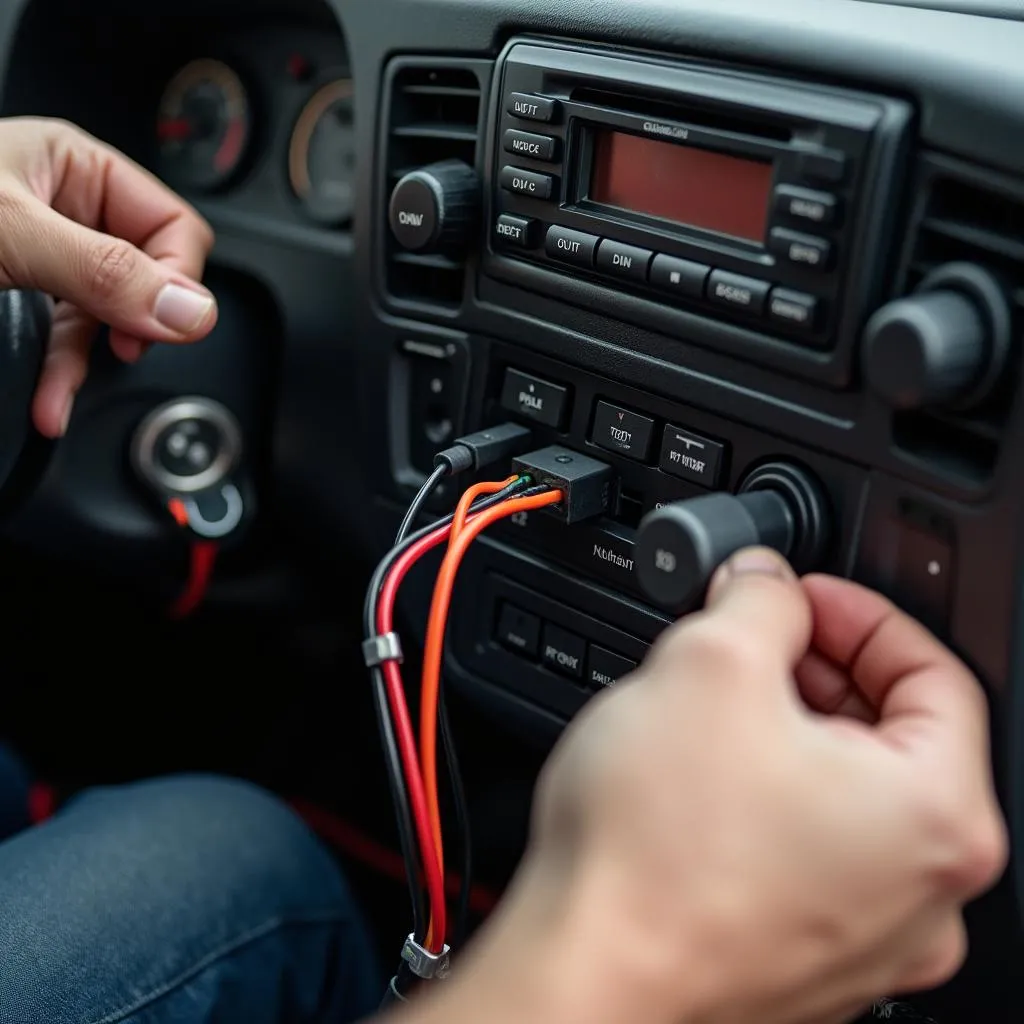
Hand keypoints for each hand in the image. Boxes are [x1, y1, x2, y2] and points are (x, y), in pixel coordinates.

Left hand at [0, 117, 216, 437]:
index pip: (174, 226)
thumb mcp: (9, 236)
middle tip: (119, 346)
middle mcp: (70, 211)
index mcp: (77, 169)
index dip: (176, 277)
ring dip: (86, 363)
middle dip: (130, 324)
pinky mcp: (24, 299)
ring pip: (108, 319)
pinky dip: (61, 375)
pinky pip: (68, 340)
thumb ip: (102, 271)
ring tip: (60, 391)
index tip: (162, 320)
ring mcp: (49, 258)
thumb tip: (190, 308)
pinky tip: (49, 397)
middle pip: (146, 277)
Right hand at [417, 550, 1006, 1023]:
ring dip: (791, 733)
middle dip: (819, 670)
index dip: (860, 615)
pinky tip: (704, 781)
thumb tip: (766, 584)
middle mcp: (920, 894)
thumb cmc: (652, 855)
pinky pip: (809, 852)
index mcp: (935, 816)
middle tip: (753, 642)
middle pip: (893, 738)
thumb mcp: (710, 662)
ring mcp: (865, 938)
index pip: (935, 674)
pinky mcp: (805, 960)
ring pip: (847, 797)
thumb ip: (759, 599)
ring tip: (715, 708)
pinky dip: (771, 799)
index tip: (803, 598)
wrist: (585, 979)